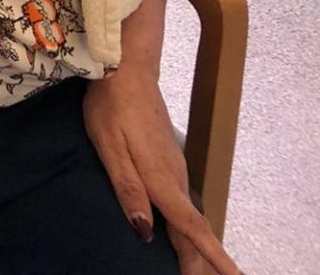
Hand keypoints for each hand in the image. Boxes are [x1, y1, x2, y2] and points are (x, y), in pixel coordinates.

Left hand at [83, 65, 241, 274]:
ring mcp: (173, 163)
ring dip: (193, 241)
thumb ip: (128, 190)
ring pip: (188, 211)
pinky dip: (186, 221)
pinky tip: (180, 228)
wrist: (127, 66)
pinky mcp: (168, 154)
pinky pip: (182, 197)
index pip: (189, 226)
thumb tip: (146, 233)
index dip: (209, 255)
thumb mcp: (110, 147)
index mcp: (160, 177)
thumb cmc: (111, 106)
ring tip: (195, 266)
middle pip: (191, 225)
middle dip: (201, 257)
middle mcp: (173, 174)